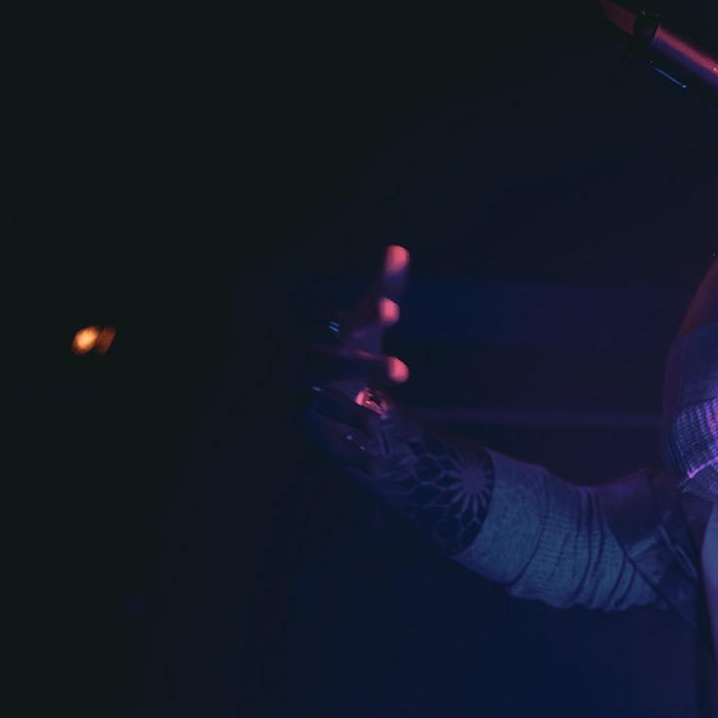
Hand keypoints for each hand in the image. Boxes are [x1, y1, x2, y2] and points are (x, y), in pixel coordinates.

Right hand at [301, 245, 411, 472]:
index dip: (369, 316)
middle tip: (403, 371)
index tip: (395, 311)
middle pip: (332, 365)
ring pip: (324, 406)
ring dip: (351, 412)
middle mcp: (317, 368)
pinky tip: (374, 467)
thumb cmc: (352, 351)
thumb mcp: (370, 325)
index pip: (349, 323)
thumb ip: (384, 290)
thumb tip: (397, 250)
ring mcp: (313, 401)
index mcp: (334, 338)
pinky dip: (352, 456)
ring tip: (379, 419)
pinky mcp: (320, 434)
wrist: (326, 395)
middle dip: (365, 367)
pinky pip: (333, 447)